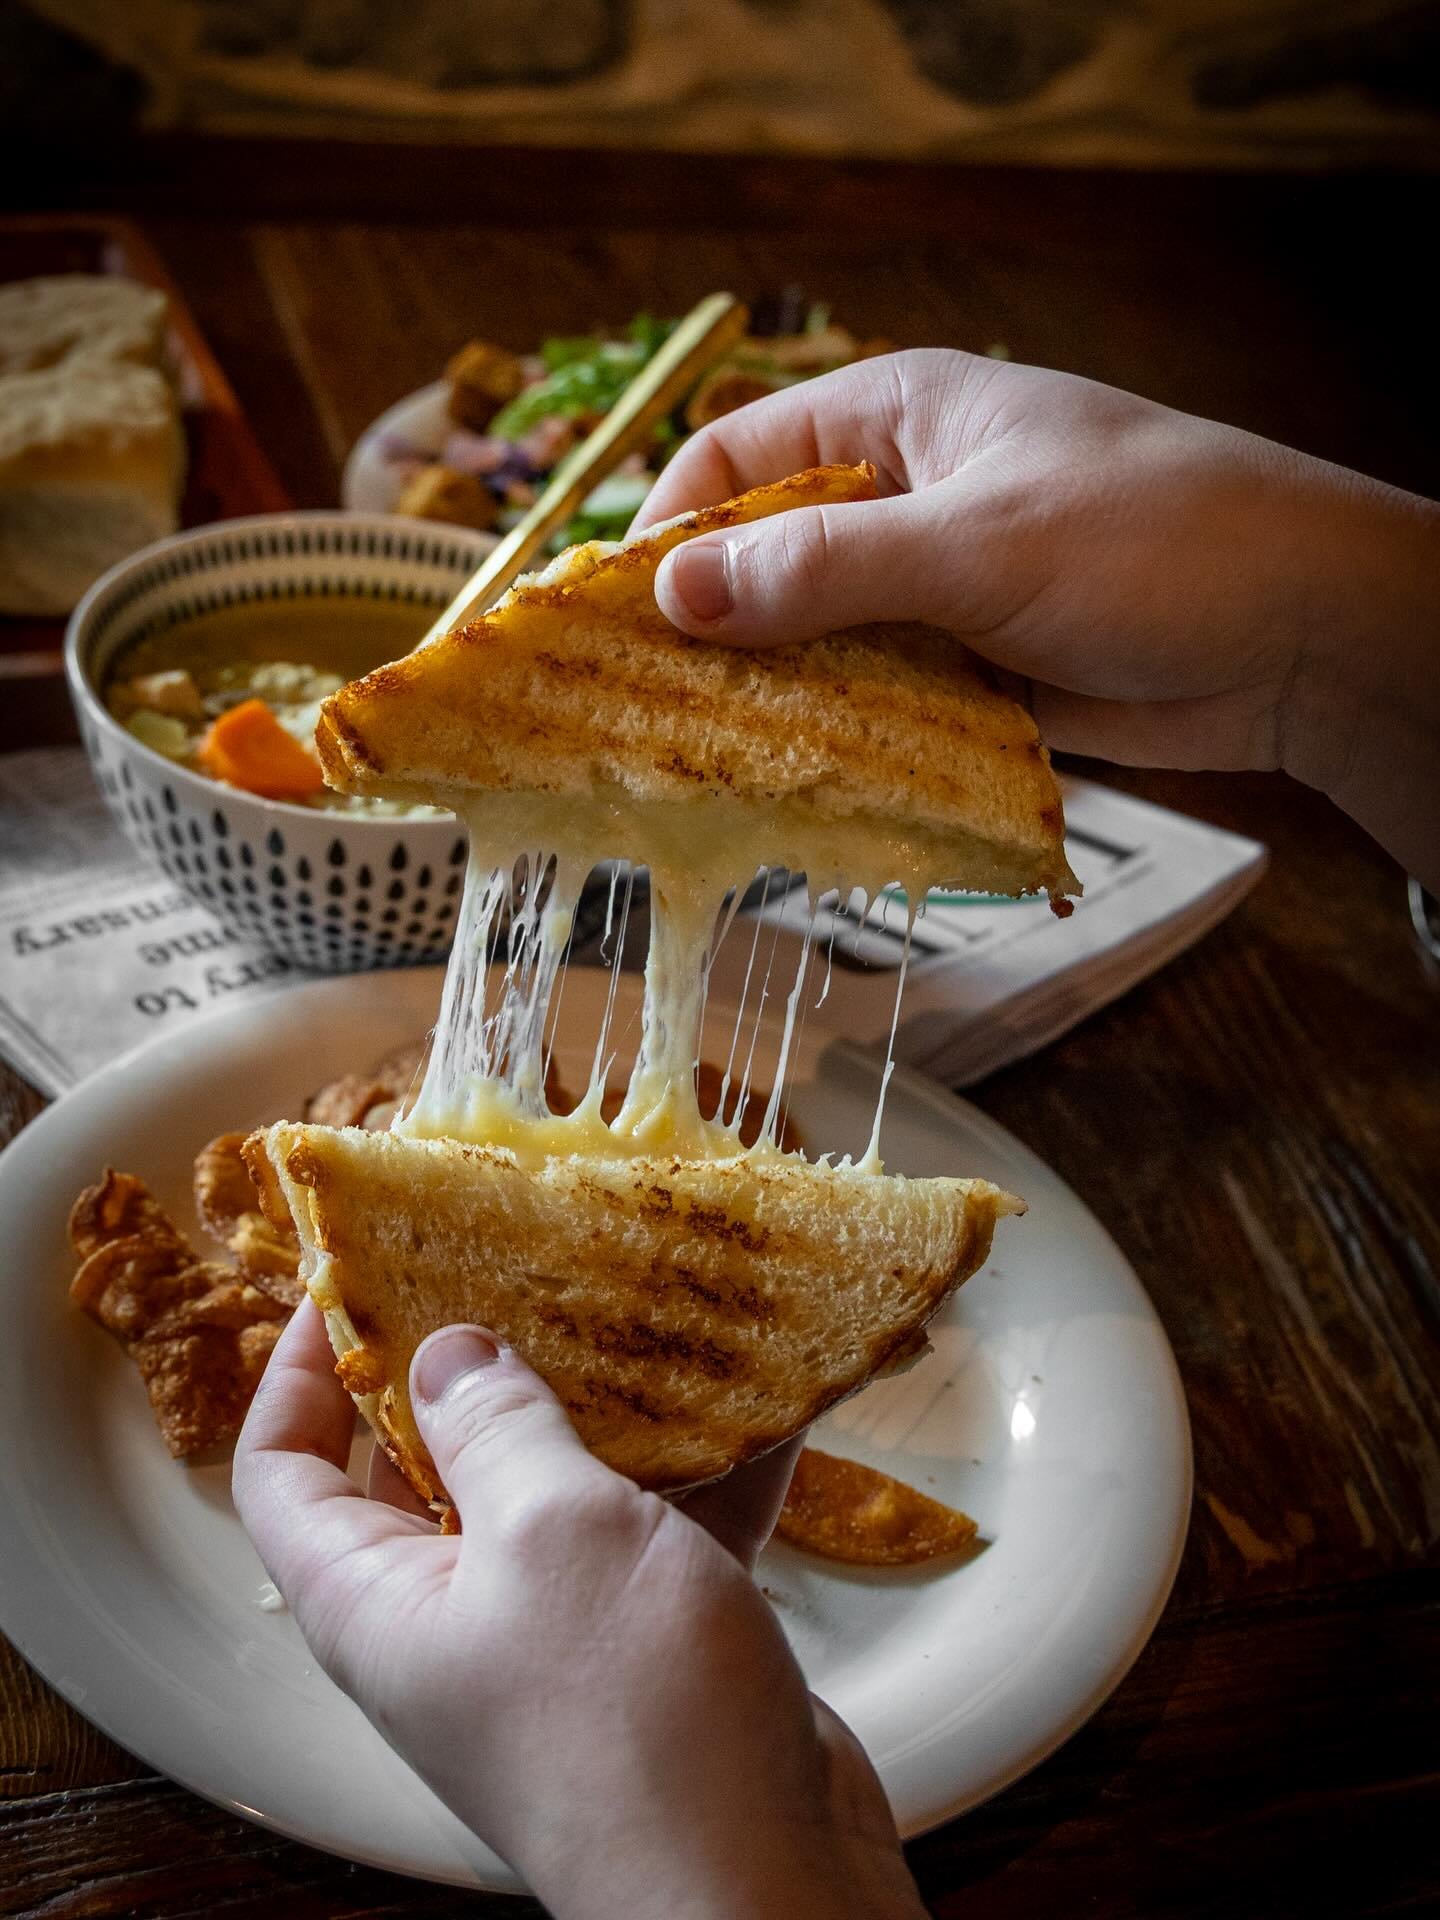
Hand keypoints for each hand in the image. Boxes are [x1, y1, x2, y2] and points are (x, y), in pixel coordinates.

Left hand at [233, 1302, 924, 1919]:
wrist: (760, 1883)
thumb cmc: (625, 1709)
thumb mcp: (548, 1531)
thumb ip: (497, 1424)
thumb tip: (445, 1350)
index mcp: (379, 1599)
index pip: (285, 1470)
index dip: (300, 1368)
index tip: (350, 1277)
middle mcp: (453, 1612)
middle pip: (426, 1463)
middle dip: (472, 1361)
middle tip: (516, 1260)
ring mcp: (556, 1628)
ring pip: (558, 1485)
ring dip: (604, 1400)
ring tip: (640, 1299)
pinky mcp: (652, 1638)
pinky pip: (660, 1526)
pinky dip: (703, 1464)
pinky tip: (757, 1391)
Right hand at [637, 350, 1439, 888]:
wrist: (1303, 634)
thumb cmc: (1150, 539)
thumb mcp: (974, 541)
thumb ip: (823, 570)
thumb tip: (674, 596)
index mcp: (898, 418)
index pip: (739, 456)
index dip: (670, 528)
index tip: (614, 617)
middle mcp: (907, 499)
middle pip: (768, 559)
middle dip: (711, 631)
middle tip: (641, 713)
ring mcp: (940, 592)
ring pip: (819, 645)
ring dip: (773, 700)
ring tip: (701, 767)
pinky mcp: (974, 675)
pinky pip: (878, 707)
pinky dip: (840, 744)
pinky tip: (794, 791)